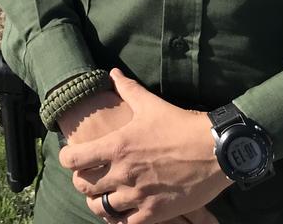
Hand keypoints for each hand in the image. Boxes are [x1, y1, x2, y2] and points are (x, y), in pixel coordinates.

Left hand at [58, 68, 230, 223]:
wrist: (215, 150)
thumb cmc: (181, 125)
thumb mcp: (151, 104)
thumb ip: (127, 89)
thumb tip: (113, 73)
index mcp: (117, 146)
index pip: (74, 159)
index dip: (67, 158)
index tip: (71, 155)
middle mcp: (123, 173)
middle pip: (83, 186)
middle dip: (80, 182)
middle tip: (87, 176)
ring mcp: (138, 196)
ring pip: (101, 209)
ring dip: (99, 202)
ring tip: (103, 195)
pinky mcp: (155, 213)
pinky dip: (120, 218)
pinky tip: (123, 210)